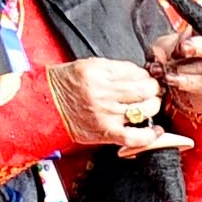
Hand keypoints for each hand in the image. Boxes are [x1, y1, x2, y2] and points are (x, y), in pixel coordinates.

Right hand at [46, 55, 170, 151]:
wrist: (45, 106)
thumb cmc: (65, 86)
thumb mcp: (86, 66)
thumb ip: (112, 69)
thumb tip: (138, 75)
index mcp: (97, 72)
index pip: (135, 71)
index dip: (144, 75)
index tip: (145, 78)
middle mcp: (102, 92)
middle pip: (143, 89)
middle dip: (153, 88)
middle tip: (152, 90)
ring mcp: (105, 113)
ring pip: (143, 109)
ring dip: (153, 106)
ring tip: (150, 104)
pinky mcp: (106, 132)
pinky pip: (134, 136)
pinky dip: (149, 135)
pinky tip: (155, 131)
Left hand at [148, 30, 201, 139]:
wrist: (179, 89)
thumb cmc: (174, 61)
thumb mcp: (164, 49)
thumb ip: (160, 50)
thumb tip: (156, 58)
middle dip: (197, 46)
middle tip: (182, 48)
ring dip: (182, 69)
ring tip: (163, 71)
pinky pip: (201, 84)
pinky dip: (183, 81)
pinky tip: (169, 79)